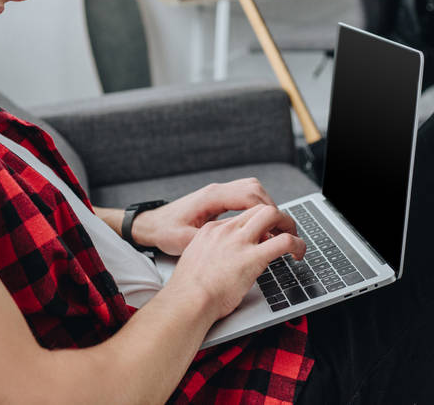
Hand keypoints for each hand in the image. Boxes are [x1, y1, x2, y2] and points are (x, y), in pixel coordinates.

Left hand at [132, 178, 294, 254]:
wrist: (151, 225)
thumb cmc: (164, 232)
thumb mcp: (184, 240)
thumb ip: (210, 240)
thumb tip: (236, 245)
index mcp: (211, 198)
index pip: (249, 196)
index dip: (268, 211)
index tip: (278, 229)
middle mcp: (216, 191)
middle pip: (255, 189)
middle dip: (272, 208)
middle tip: (282, 228)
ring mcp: (218, 194)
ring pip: (252, 190)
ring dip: (265, 208)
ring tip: (273, 229)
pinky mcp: (218, 201)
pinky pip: (244, 197)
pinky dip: (255, 209)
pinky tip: (259, 227)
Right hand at [166, 204, 305, 321]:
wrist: (188, 301)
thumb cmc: (188, 291)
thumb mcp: (194, 261)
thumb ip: (210, 255)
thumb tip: (221, 262)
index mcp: (212, 231)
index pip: (241, 217)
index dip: (257, 225)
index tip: (264, 238)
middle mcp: (227, 231)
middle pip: (258, 208)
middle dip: (276, 218)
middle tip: (283, 233)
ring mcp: (240, 242)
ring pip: (273, 214)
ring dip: (288, 224)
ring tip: (294, 240)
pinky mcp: (253, 257)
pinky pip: (284, 241)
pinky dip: (298, 244)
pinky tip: (299, 254)